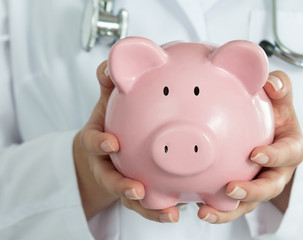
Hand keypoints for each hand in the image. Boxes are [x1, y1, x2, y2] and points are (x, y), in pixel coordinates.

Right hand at [73, 61, 179, 221]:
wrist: (105, 151)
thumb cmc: (110, 125)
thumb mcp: (107, 104)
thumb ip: (109, 85)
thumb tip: (108, 65)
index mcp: (100, 144)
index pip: (94, 143)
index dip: (100, 144)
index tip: (111, 143)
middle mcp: (108, 166)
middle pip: (110, 180)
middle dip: (121, 187)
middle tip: (137, 191)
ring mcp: (122, 182)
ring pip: (132, 199)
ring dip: (149, 209)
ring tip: (169, 214)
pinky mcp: (139, 194)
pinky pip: (150, 205)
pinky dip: (162, 211)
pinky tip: (182, 212)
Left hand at [197, 71, 302, 222]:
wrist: (266, 132)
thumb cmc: (274, 114)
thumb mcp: (280, 99)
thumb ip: (280, 88)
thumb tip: (271, 82)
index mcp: (290, 148)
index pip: (288, 153)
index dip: (275, 156)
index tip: (256, 154)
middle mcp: (277, 171)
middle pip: (270, 187)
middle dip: (253, 191)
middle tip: (231, 188)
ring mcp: (260, 184)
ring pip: (249, 203)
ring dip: (229, 210)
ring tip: (206, 212)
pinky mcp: (244, 193)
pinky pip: (232, 205)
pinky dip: (217, 209)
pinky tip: (197, 208)